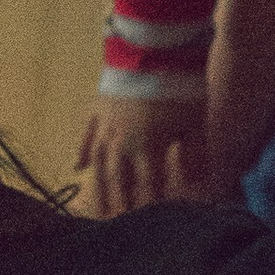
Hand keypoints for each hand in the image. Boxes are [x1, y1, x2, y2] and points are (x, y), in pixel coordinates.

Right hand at [73, 93, 208, 216]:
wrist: (156, 46)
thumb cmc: (180, 85)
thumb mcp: (194, 122)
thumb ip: (195, 155)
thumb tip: (196, 183)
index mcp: (146, 146)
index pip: (148, 186)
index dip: (149, 208)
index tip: (149, 227)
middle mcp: (121, 141)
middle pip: (118, 180)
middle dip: (118, 205)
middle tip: (116, 227)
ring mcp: (105, 125)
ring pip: (98, 163)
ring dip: (98, 187)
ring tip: (96, 208)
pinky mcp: (98, 108)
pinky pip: (86, 135)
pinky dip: (81, 152)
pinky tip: (77, 167)